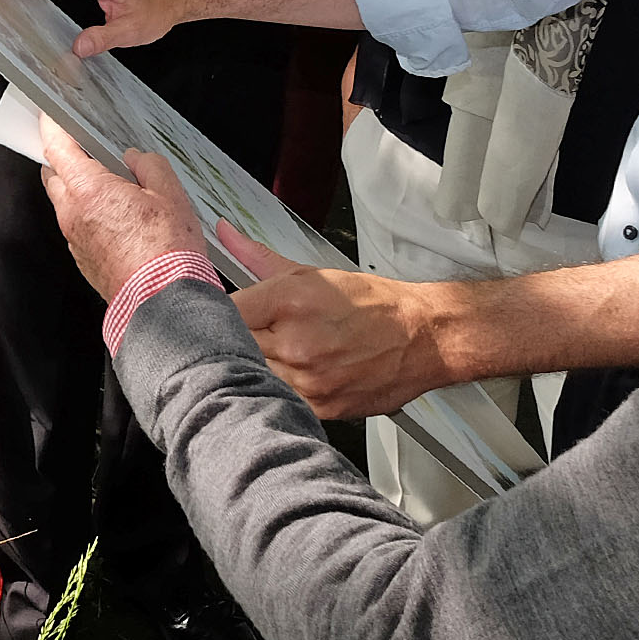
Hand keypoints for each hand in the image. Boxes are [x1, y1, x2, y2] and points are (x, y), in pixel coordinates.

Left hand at [40, 119, 203, 301]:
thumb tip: (136, 159)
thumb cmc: (167, 250)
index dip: (51, 126)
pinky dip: (88, 216)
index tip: (50, 115)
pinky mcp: (83, 260)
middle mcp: (72, 214)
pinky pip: (77, 228)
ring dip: (79, 191)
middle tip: (85, 150)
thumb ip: (149, 166)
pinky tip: (117, 218)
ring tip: (112, 187)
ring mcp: (75, 239)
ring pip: (65, 204)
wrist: (164, 302)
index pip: (57, 147)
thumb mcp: (170, 194)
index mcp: (88, 189)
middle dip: (63, 159)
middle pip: (54, 175)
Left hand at [216, 221, 454, 418]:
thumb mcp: (311, 273)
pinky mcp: (321, 408)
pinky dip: (279, 391)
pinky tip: (291, 379)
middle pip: (234, 347)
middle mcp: (295, 342)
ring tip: (270, 359)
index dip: (215, 315)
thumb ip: (258, 256)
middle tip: (243, 339)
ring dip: (253, 369)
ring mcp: (308, 379)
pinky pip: (280, 400)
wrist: (423, 337)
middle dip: (233, 342)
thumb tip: (225, 232)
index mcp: (289, 301)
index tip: (215, 315)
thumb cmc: (371, 304)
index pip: (224, 311)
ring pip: (253, 377)